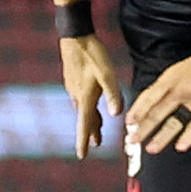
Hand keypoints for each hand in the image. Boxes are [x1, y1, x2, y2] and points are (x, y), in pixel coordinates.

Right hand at [60, 35, 123, 158]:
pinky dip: (88, 108)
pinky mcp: (74, 80)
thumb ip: (113, 94)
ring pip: (84, 109)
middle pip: (84, 119)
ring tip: (97, 131)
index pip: (84, 125)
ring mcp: (73, 88)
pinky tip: (92, 106)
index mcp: (85, 97)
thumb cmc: (92, 54)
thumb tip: (116, 115)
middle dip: (90, 133)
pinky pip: (82, 100)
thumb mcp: (107, 74)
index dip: (83, 141)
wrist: (75, 36)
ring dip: (90, 121)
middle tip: (96, 145)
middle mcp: (77, 95)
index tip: (82, 155)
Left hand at [125, 38, 190, 155]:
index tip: (128, 121)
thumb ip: (168, 84)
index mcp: (171, 78)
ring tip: (151, 148)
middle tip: (132, 139)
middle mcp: (180, 89)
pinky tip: (180, 146)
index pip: (149, 96)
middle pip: (158, 112)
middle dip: (143, 128)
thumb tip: (154, 98)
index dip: (138, 110)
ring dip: (161, 137)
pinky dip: (188, 136)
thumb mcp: (181, 67)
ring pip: (175, 121)